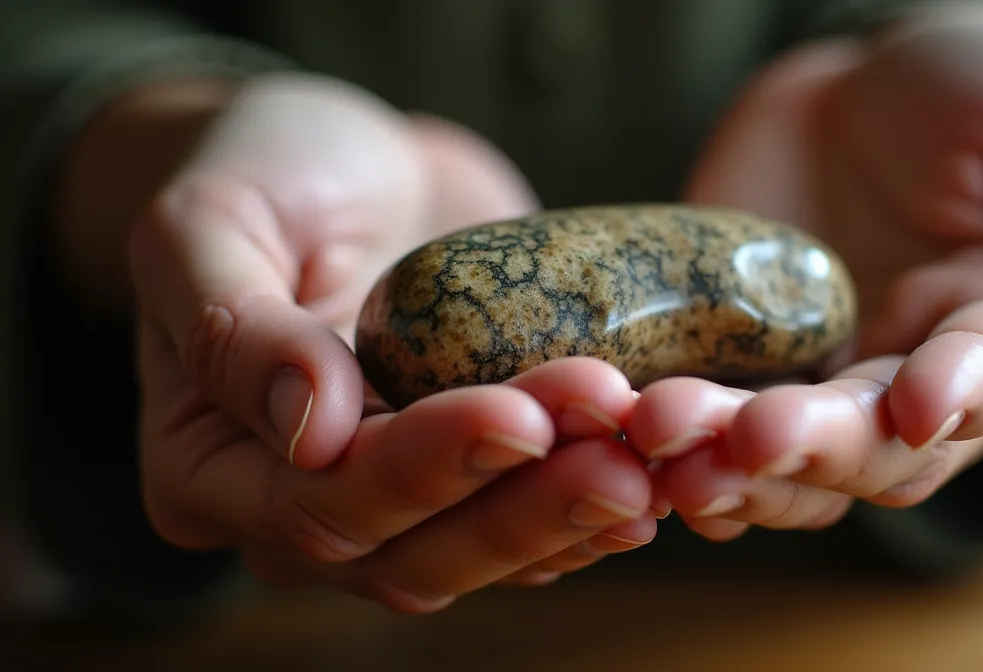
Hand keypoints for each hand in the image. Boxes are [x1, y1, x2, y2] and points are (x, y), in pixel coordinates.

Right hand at [122, 74, 653, 611]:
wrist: (355, 161)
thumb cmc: (264, 174)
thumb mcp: (210, 222)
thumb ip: (236, 328)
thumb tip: (311, 428)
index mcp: (209, 468)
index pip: (318, 502)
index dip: (423, 470)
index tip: (517, 415)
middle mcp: (298, 507)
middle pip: (412, 554)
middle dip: (520, 506)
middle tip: (616, 456)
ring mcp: (394, 499)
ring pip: (482, 550)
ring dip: (571, 513)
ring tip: (650, 462)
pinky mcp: (471, 473)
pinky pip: (528, 517)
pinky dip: (591, 507)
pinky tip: (658, 477)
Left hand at [628, 4, 982, 538]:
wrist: (866, 89)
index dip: (952, 398)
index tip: (918, 404)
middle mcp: (904, 384)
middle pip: (864, 448)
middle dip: (809, 445)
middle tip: (744, 435)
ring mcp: (809, 379)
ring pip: (771, 458)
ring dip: (718, 461)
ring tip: (659, 435)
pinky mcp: (728, 360)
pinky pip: (696, 418)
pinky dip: (660, 435)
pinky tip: (616, 430)